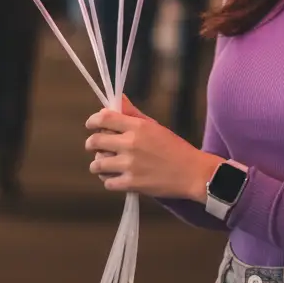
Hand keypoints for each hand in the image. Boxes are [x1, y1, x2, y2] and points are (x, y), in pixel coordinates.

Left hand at [85, 95, 220, 200]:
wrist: (192, 173)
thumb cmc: (174, 147)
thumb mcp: (154, 126)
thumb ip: (133, 114)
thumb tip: (119, 98)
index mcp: (137, 127)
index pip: (103, 118)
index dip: (92, 121)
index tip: (91, 125)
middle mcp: (131, 144)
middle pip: (95, 141)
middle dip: (91, 144)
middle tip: (94, 146)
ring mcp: (130, 165)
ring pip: (97, 164)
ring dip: (98, 164)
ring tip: (105, 165)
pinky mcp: (132, 184)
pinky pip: (107, 182)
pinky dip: (109, 180)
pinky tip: (116, 177)